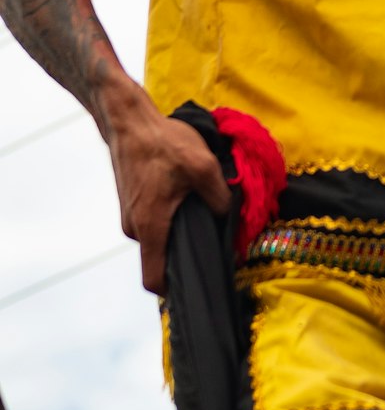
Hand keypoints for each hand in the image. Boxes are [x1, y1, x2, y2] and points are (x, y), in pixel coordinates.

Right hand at [104, 88, 231, 293]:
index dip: (174, 289)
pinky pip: (151, 221)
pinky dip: (167, 217)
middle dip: (183, 253)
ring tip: (199, 213)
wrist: (129, 121)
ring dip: (176, 230)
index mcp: (150, 227)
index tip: (198, 281)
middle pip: (159, 258)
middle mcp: (134, 228)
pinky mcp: (131, 202)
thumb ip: (219, 197)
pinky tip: (184, 198)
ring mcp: (129, 215)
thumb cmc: (163, 142)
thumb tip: (229, 218)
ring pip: (156, 237)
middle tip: (210, 240)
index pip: (154, 280)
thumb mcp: (202, 166)